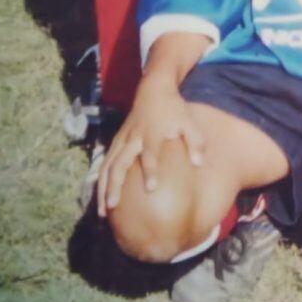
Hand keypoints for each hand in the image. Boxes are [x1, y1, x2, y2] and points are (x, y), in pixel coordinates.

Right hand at [96, 75, 204, 216]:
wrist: (153, 90)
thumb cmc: (174, 109)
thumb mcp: (189, 121)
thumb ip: (195, 142)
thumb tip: (200, 164)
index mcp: (152, 134)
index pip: (150, 154)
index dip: (150, 170)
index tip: (151, 188)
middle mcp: (134, 138)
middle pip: (120, 163)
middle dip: (115, 185)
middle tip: (113, 206)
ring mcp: (122, 140)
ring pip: (107, 166)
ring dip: (103, 188)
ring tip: (103, 211)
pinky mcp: (116, 142)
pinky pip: (105, 163)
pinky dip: (101, 181)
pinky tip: (102, 199)